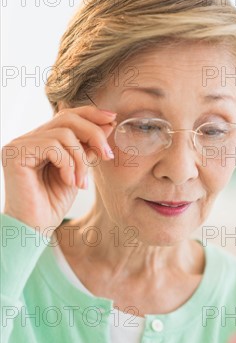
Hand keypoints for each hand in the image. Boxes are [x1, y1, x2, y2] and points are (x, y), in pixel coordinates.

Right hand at [1, 105, 116, 232]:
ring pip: (63, 134)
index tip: (113, 120)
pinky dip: (68, 165)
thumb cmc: (53, 203)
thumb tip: (108, 124)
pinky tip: (69, 182)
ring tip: (82, 182)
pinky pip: (52, 147)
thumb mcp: (78, 172)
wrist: (35, 227)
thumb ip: (88, 149)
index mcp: (40, 139)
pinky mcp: (15, 153)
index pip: (67, 115)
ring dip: (81, 159)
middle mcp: (28, 138)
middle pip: (67, 119)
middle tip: (107, 155)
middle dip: (93, 134)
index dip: (91, 114)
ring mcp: (19, 144)